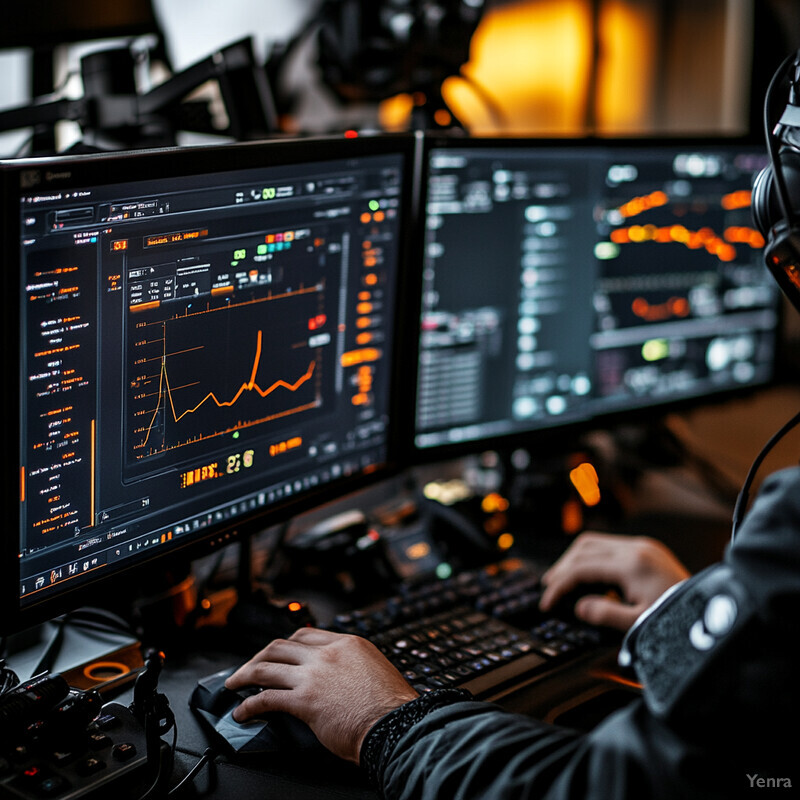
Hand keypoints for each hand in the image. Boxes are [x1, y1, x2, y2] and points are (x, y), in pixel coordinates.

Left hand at [224, 627, 418, 762]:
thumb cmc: (391, 706)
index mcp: (347, 644)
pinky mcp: (304, 701)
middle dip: (260, 655)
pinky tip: (242, 712)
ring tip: (234, 684)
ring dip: (245, 675)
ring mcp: (314, 675)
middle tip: (250, 667)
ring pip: (266, 667)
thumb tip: (340, 679)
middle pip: (281, 645)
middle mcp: (327, 654)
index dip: (286, 645)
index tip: (277, 653)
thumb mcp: (374, 670)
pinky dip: (249, 705)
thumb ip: (352, 667)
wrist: (395, 724)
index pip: (306, 635)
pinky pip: (266, 698)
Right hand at [539, 532, 690, 631]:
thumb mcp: (641, 623)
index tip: (548, 602)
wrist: (715, 613)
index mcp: (632, 565)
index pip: (581, 568)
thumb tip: (579, 607)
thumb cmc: (682, 620)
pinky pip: (609, 546)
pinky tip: (588, 575)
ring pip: (594, 543)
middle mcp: (636, 548)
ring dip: (574, 560)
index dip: (560, 585)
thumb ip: (606, 615)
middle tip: (549, 588)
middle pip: (583, 549)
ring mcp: (642, 546)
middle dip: (562, 568)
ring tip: (563, 580)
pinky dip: (591, 558)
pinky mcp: (647, 550)